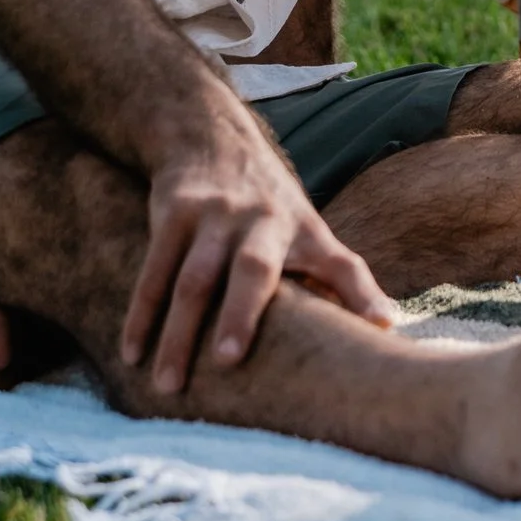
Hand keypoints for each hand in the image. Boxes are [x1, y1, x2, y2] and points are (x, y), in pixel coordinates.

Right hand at [121, 107, 395, 396]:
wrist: (210, 135)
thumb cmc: (271, 205)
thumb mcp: (312, 232)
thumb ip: (345, 278)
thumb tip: (390, 324)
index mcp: (305, 231)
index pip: (341, 264)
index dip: (361, 293)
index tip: (378, 326)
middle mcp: (262, 220)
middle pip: (253, 268)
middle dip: (240, 313)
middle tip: (226, 362)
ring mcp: (215, 214)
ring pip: (193, 278)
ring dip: (177, 332)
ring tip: (168, 385)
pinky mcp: (174, 212)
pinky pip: (154, 269)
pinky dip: (141, 312)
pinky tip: (130, 352)